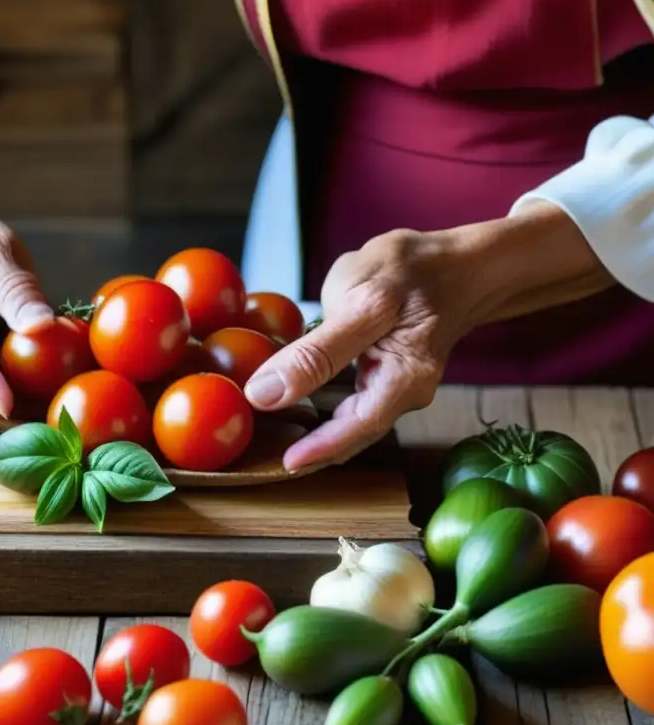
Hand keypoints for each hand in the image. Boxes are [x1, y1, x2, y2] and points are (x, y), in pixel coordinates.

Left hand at [242, 203, 611, 470]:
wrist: (458, 260)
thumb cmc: (414, 271)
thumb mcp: (362, 303)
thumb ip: (316, 352)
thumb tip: (267, 394)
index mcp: (405, 378)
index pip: (357, 428)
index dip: (318, 449)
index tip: (283, 464)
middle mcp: (405, 392)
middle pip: (352, 432)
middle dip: (312, 448)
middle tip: (266, 455)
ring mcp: (396, 385)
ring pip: (350, 419)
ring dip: (314, 430)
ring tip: (272, 434)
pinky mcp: (385, 373)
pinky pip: (352, 400)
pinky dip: (323, 407)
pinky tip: (292, 403)